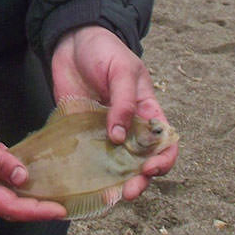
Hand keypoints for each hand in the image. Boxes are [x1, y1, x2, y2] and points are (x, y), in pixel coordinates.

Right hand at [0, 89, 66, 221]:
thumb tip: (21, 178)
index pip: (8, 205)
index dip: (34, 210)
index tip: (58, 210)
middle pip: (12, 203)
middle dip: (38, 207)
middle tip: (66, 205)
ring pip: (10, 190)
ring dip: (32, 194)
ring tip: (58, 192)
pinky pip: (6, 173)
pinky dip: (22, 175)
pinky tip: (40, 171)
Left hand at [51, 26, 177, 198]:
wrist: (71, 39)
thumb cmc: (104, 50)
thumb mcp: (122, 71)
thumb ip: (124, 102)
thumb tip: (120, 137)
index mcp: (147, 111)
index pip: (163, 143)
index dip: (163, 160)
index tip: (152, 169)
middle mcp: (129, 127)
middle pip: (140, 162)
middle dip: (139, 180)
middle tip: (128, 191)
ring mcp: (104, 131)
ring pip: (114, 165)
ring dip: (115, 182)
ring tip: (110, 195)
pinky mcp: (81, 132)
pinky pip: (88, 156)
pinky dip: (89, 172)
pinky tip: (85, 185)